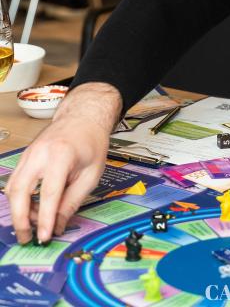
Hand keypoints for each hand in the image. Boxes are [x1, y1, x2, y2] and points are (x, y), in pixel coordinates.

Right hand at [5, 83, 121, 243]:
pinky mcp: (25, 157)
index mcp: (61, 154)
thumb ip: (72, 201)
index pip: (48, 193)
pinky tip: (31, 209)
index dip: (44, 219)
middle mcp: (40, 153)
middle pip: (20, 192)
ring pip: (12, 188)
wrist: (84, 118)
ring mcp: (29, 153)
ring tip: (32, 225)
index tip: (44, 237)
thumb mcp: (91, 174)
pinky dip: (19, 199)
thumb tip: (58, 225)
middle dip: (21, 219)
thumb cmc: (91, 142)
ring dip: (18, 211)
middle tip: (29, 238)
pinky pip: (15, 181)